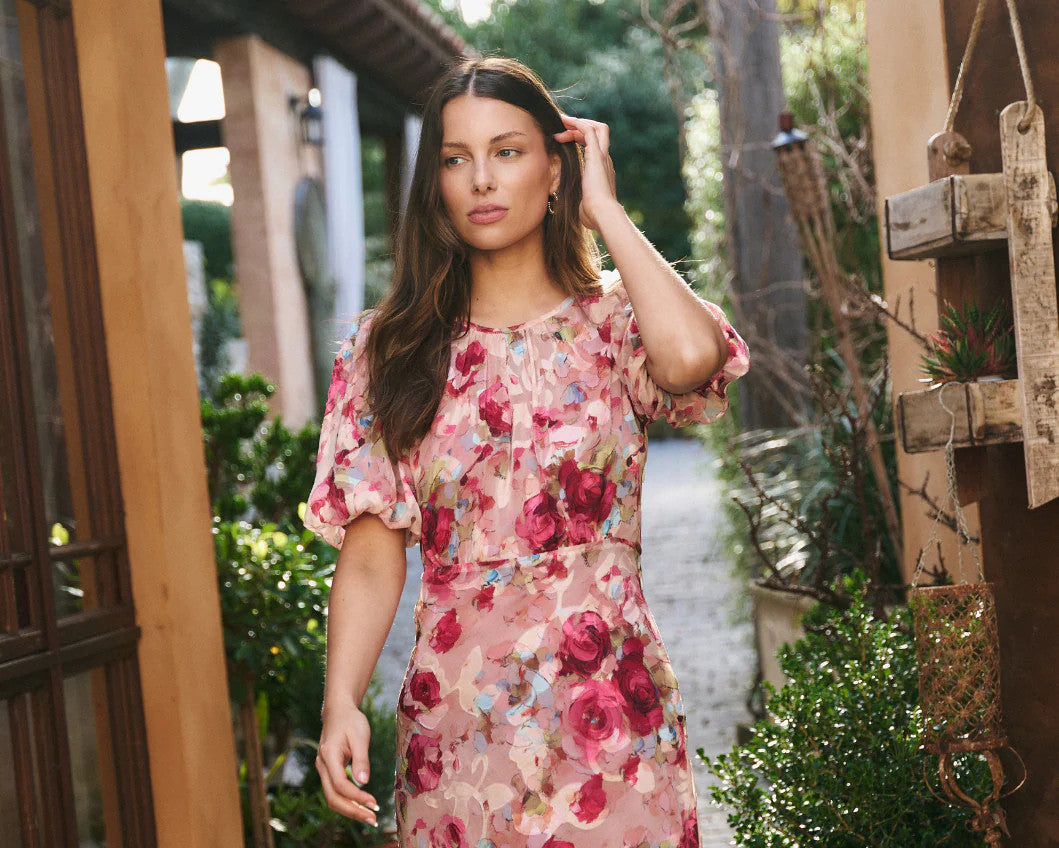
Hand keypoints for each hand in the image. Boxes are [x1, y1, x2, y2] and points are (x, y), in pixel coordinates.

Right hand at [316, 702, 379, 825]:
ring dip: (350, 810)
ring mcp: (323, 770)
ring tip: (370, 817)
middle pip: (333, 797)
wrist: (338, 712)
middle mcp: (322, 766)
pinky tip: (362, 806)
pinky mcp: (328, 772)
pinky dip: (348, 802)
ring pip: (332, 798)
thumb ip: (362, 758)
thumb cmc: (351, 721)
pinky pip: (335, 792)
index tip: (374, 803)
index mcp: (329, 756)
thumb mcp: (360, 735)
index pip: (340, 784)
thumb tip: (364, 781)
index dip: (356, 797)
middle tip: (373, 819)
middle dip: (353, 811)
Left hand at [553, 114, 619, 231]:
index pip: (594, 148)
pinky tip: (564, 123)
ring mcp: (602, 156)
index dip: (580, 140)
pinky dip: (576, 123)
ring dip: (577, 123)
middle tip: (562, 126)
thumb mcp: (584, 205)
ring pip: (596, 128)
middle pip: (599, 133)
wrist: (602, 214)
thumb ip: (582, 203)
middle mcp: (605, 160)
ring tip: (561, 123)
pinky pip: (588, 130)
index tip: (563, 140)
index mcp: (602, 171)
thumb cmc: (593, 215)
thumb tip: (577, 210)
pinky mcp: (596, 155)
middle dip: (580, 127)